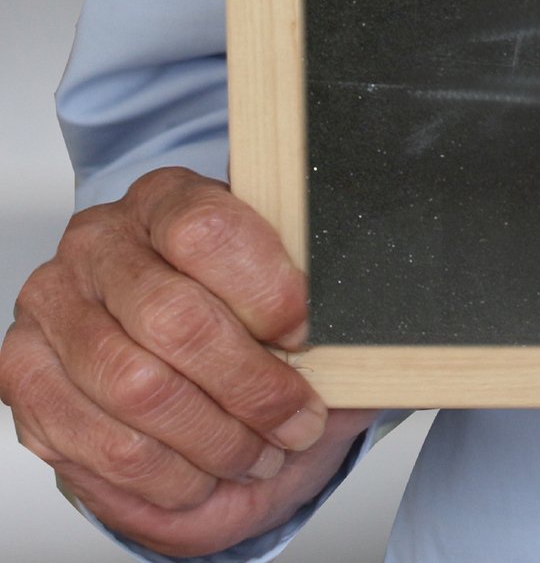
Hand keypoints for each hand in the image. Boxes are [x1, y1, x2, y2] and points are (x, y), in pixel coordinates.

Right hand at [1, 167, 375, 556]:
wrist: (187, 372)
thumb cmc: (250, 326)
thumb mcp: (301, 297)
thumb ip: (328, 293)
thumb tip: (373, 313)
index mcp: (167, 198)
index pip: (207, 229)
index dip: (267, 290)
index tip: (310, 336)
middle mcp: (98, 243)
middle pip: (173, 318)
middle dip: (251, 385)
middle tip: (301, 418)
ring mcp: (52, 309)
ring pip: (137, 388)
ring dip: (216, 436)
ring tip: (264, 452)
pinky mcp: (26, 377)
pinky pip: (101, 443)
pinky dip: (171, 472)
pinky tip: (210, 472)